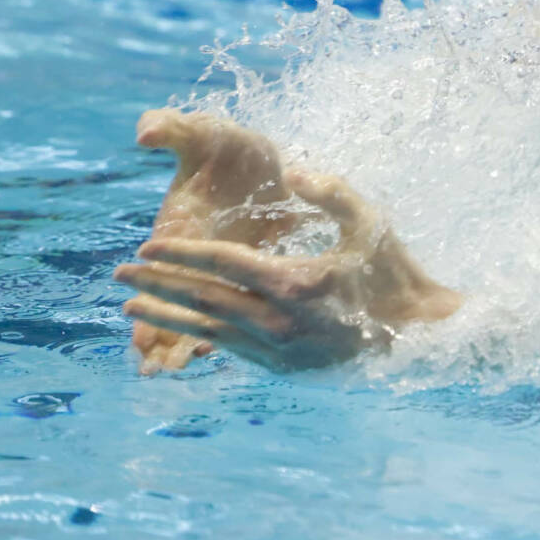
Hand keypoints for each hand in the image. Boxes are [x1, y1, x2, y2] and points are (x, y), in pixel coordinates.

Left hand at [118, 110, 458, 372]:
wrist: (421, 337)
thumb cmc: (394, 272)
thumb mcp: (371, 221)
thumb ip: (331, 191)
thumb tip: (292, 170)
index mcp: (296, 281)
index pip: (221, 265)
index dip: (180, 255)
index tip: (144, 248)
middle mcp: (281, 321)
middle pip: (204, 300)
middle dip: (157, 286)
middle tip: (118, 275)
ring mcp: (281, 350)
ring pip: (209, 331)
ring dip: (166, 318)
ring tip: (130, 308)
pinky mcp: (285, 369)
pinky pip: (231, 350)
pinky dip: (198, 337)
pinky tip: (178, 329)